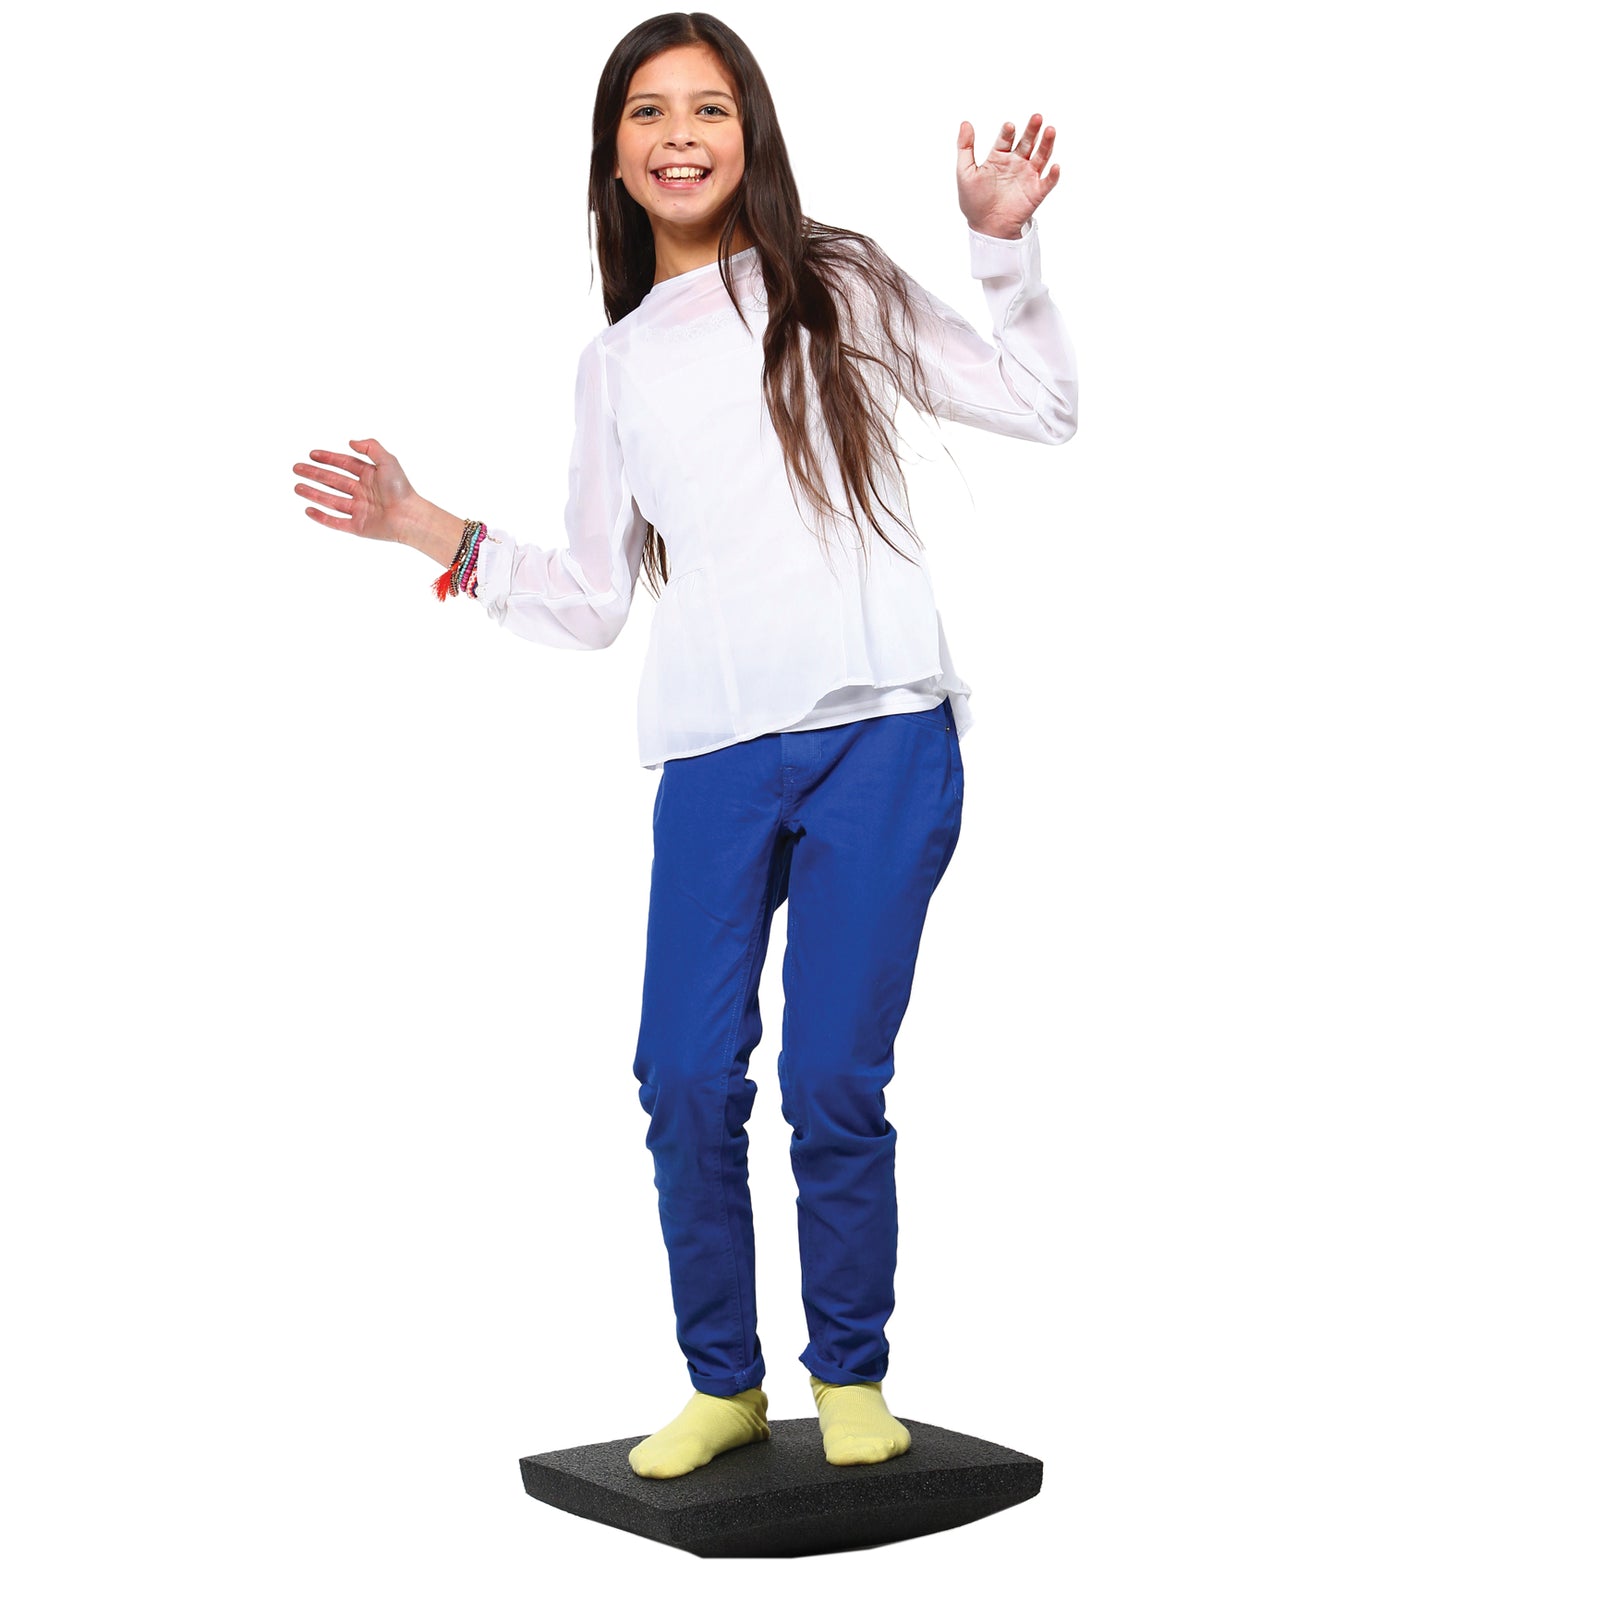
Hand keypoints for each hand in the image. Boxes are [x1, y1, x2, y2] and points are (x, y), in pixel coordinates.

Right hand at [291, 438, 420, 545]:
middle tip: (296, 468)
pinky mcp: (358, 526)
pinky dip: (322, 517)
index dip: (328, 458)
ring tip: (297, 487)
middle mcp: (363, 492)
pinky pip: (336, 522)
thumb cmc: (401, 489)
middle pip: (333, 481)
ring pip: (331, 500)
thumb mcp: (388, 461)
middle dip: (314, 474)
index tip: (312, 454)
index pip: (344, 464)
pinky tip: (308, 510)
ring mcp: (359, 510)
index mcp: (370, 476)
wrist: (409, 517)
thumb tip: (350, 442)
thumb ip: (370, 447)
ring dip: (313, 493)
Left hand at [956, 114, 1061, 239]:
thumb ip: (965, 148)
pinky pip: (1048, 182)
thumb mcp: (965, 173)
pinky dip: (1053, 175)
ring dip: (1047, 144)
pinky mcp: (1036, 192)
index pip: (1006, 138)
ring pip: (1041, 156)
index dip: (1008, 132)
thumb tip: (965, 123)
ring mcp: (1028, 176)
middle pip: (1027, 142)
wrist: (986, 229)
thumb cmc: (974, 202)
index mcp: (999, 157)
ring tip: (1050, 130)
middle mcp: (1016, 163)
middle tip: (1036, 117)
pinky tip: (1055, 167)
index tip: (1009, 127)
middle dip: (1032, 130)